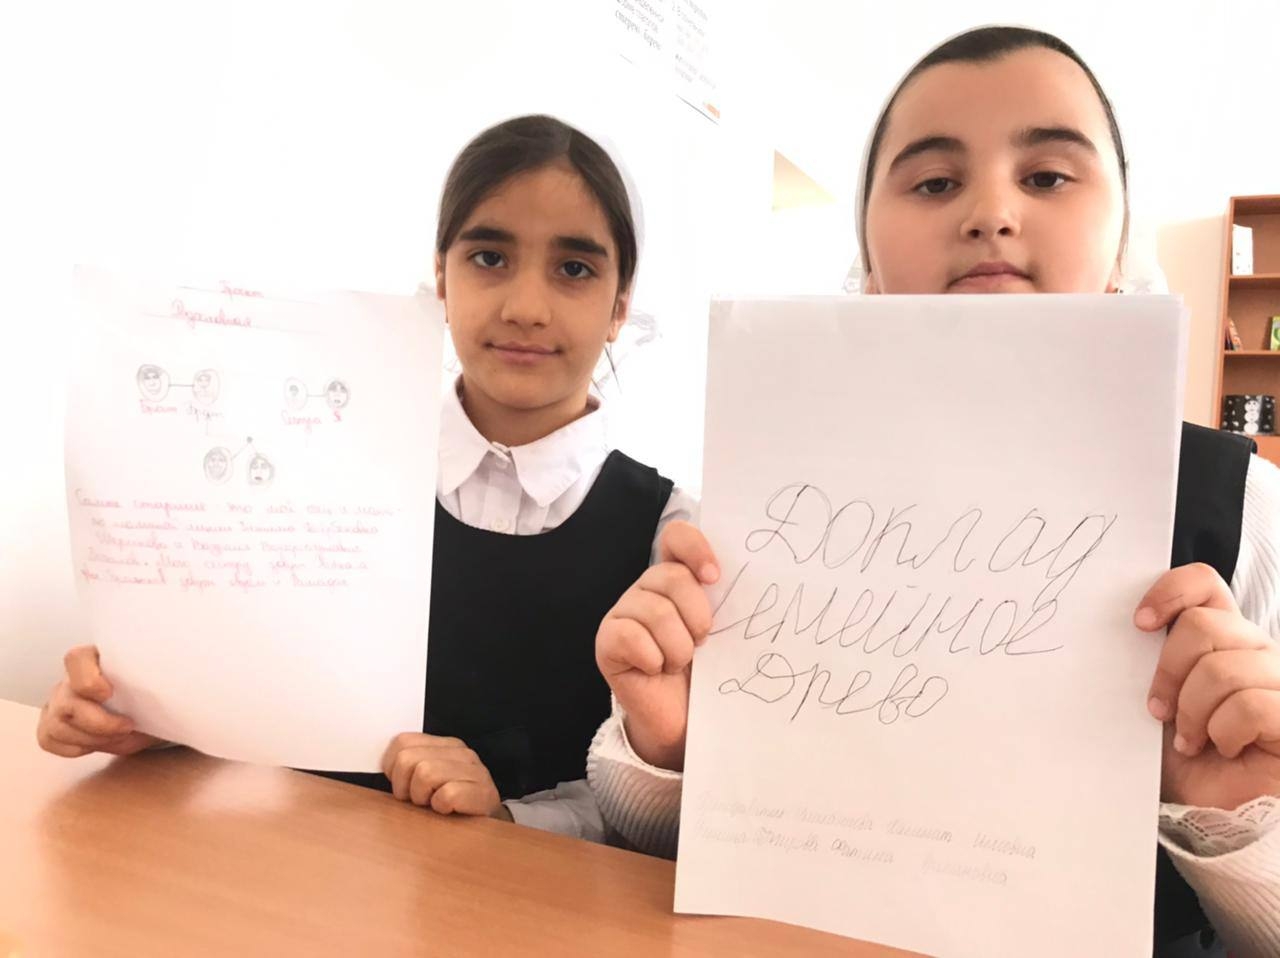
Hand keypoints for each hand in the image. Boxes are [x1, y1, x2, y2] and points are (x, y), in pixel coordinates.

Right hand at [36, 645, 158, 757]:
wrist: (146, 708)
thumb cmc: (150, 691)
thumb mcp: (156, 683)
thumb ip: (154, 683)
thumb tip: (168, 693)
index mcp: (95, 659)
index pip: (76, 659)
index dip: (88, 680)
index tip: (110, 693)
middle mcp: (70, 679)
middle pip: (65, 701)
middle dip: (98, 723)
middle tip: (128, 726)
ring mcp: (57, 702)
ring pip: (56, 725)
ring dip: (90, 739)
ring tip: (119, 737)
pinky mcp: (51, 725)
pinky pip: (49, 740)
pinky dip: (75, 747)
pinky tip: (97, 743)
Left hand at [381, 733, 502, 815]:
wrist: (486, 825)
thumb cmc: (450, 805)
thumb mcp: (427, 781)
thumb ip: (408, 768)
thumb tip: (381, 768)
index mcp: (444, 745)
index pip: (402, 742)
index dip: (393, 769)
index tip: (403, 785)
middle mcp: (461, 752)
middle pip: (408, 759)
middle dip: (405, 786)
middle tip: (418, 800)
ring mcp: (475, 770)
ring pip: (425, 773)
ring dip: (422, 797)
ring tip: (433, 804)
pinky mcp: (484, 792)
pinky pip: (447, 795)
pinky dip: (441, 808)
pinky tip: (448, 811)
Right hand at [595, 520, 718, 770]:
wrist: (683, 720)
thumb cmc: (705, 673)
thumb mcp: (721, 631)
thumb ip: (723, 600)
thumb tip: (751, 577)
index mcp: (675, 577)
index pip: (676, 537)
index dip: (695, 548)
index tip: (714, 578)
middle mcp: (646, 588)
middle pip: (672, 577)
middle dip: (697, 616)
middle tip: (702, 643)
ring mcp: (622, 613)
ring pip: (656, 611)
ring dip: (678, 647)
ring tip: (678, 663)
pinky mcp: (606, 642)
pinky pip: (631, 636)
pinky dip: (653, 659)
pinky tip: (655, 671)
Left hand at [1135, 563, 1279, 808]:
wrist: (1211, 811)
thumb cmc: (1185, 756)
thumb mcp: (1161, 700)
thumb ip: (1154, 661)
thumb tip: (1131, 627)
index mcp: (1224, 638)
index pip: (1206, 583)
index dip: (1171, 591)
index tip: (1140, 624)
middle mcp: (1258, 651)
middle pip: (1204, 625)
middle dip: (1169, 672)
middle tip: (1159, 710)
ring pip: (1223, 668)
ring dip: (1194, 712)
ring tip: (1193, 738)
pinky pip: (1252, 705)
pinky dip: (1224, 732)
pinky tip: (1224, 749)